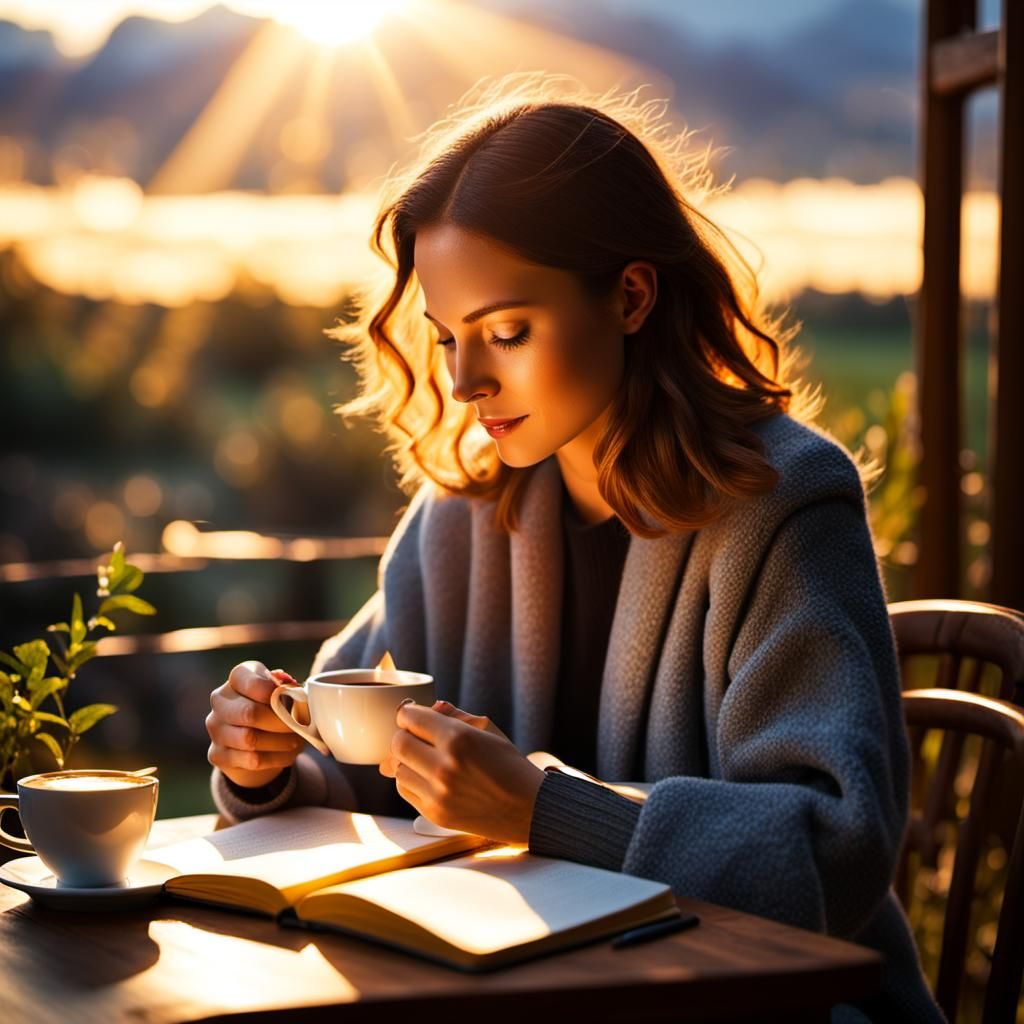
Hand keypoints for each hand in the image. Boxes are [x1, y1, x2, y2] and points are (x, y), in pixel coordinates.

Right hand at [206, 660, 307, 788]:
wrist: (255, 738)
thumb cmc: (274, 706)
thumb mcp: (282, 692)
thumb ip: (288, 689)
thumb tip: (292, 691)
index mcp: (237, 678)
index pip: (249, 681)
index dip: (273, 692)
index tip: (292, 699)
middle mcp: (220, 700)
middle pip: (249, 713)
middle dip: (280, 722)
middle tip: (298, 726)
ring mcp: (215, 728)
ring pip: (248, 739)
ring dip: (279, 742)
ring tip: (296, 741)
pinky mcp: (217, 754)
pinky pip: (250, 760)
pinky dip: (275, 758)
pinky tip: (286, 754)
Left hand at [380, 702, 544, 843]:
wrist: (528, 809)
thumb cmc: (509, 765)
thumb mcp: (488, 730)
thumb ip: (455, 715)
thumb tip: (430, 706)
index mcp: (459, 738)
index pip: (409, 718)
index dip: (408, 714)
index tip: (413, 716)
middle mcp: (444, 766)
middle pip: (398, 743)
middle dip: (404, 735)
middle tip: (417, 736)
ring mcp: (437, 793)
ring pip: (397, 768)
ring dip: (407, 760)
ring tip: (426, 759)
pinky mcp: (434, 814)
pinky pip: (405, 790)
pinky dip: (411, 780)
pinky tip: (429, 777)